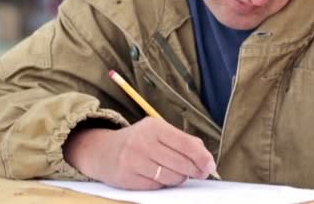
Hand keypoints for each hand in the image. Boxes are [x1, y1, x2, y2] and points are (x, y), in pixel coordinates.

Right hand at [63, 117, 216, 189]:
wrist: (103, 151)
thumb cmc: (139, 141)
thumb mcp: (159, 132)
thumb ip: (183, 141)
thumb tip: (206, 159)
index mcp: (154, 127)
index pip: (186, 144)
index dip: (202, 158)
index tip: (210, 166)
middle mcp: (143, 142)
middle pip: (181, 163)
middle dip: (194, 170)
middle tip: (199, 172)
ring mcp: (133, 160)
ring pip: (170, 177)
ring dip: (179, 178)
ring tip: (177, 173)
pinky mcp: (126, 177)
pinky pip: (156, 186)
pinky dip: (162, 184)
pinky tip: (159, 176)